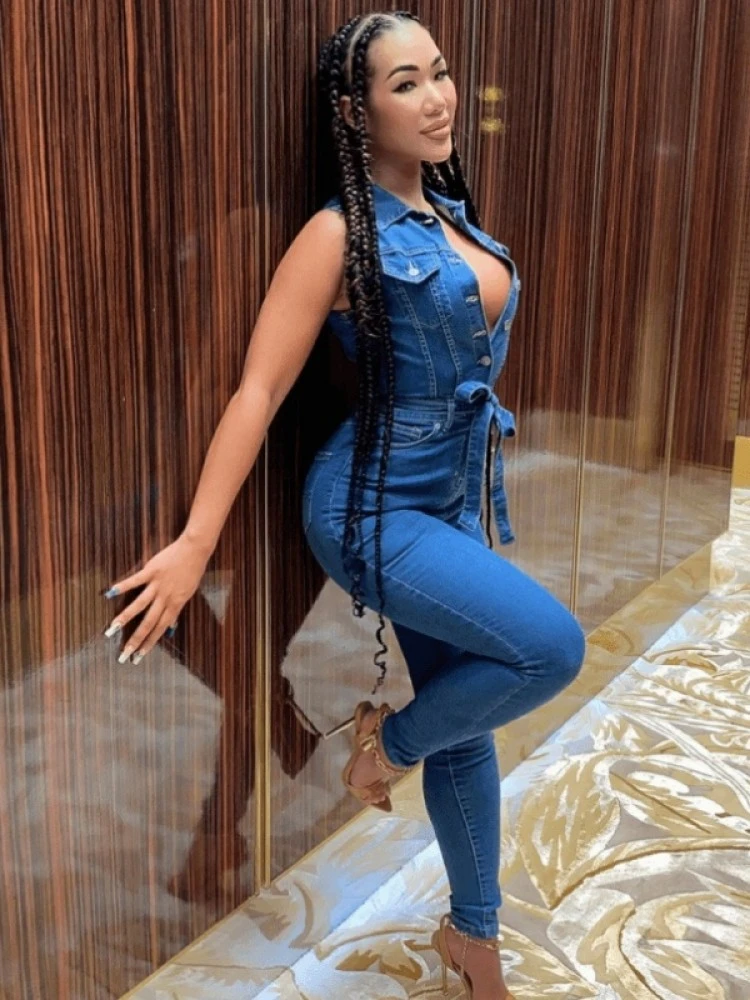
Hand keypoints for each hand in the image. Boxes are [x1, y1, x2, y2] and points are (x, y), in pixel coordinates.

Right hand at [102, 534, 210, 663]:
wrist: (195, 551)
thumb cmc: (191, 573)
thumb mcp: (187, 594)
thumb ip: (176, 611)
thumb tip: (171, 629)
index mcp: (175, 604)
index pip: (160, 629)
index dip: (149, 643)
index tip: (138, 656)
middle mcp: (165, 598)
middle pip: (149, 622)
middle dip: (136, 639)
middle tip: (123, 653)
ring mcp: (158, 585)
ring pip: (140, 604)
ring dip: (125, 618)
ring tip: (112, 629)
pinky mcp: (151, 571)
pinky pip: (135, 580)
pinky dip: (123, 586)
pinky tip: (110, 592)